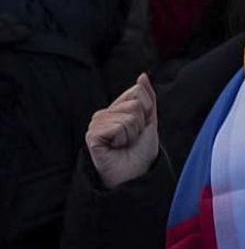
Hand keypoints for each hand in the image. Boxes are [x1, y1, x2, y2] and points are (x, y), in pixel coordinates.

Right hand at [85, 74, 158, 189]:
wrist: (134, 172)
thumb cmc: (141, 149)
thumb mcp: (149, 120)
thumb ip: (147, 97)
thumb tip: (142, 75)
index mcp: (116, 108)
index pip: (137, 91)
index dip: (146, 110)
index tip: (141, 126)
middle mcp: (103, 114)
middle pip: (135, 104)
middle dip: (140, 123)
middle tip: (132, 139)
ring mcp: (96, 124)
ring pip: (128, 116)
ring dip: (132, 133)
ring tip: (124, 144)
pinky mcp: (92, 135)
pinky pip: (117, 126)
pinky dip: (123, 138)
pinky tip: (115, 147)